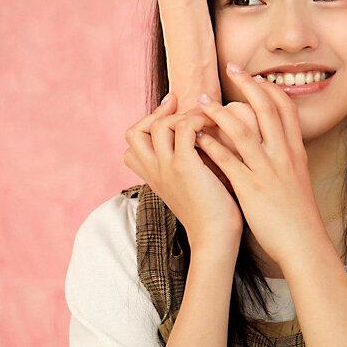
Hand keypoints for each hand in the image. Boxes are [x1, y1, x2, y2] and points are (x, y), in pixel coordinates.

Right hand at [123, 93, 243, 248]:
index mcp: (153, 177)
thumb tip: (201, 139)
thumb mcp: (191, 185)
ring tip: (203, 119)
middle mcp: (154, 171)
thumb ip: (187, 164)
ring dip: (182, 115)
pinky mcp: (184, 167)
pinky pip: (183, 128)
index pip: (131, 145)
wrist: (215, 238)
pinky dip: (197, 119)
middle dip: (157, 114)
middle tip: (182, 108)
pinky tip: (213, 126)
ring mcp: (166, 168)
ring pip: (157, 126)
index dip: (147, 125)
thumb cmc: (212, 213)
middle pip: (134, 132)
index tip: (172, 114)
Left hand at [193, 62, 324, 266]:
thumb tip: (276, 144)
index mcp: (295, 151)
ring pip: (243, 130)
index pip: (285, 107)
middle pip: (266, 108)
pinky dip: (211, 145)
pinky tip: (196, 136)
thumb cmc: (299, 215)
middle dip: (247, 84)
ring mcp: (267, 170)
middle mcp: (283, 155)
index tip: (254, 76)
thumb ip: (287, 158)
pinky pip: (228, 160)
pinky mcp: (251, 188)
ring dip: (220, 111)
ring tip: (202, 99)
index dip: (269, 87)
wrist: (304, 244)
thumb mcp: (298, 179)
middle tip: (231, 67)